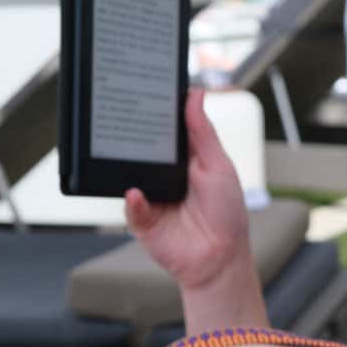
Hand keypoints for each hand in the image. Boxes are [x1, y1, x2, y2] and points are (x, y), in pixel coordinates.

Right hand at [125, 89, 251, 290]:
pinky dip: (133, 199)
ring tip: (120, 149)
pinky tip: (137, 193)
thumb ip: (203, 133)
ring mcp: (150, 195)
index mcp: (184, 159)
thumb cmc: (227, 213)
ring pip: (130, 173)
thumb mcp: (218, 166)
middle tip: (122, 112)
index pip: (164, 129)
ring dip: (126, 163)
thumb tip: (195, 94)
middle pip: (142, 148)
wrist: (221, 258)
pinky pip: (131, 205)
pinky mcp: (142, 219)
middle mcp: (163, 174)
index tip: (146, 87)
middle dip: (132, 133)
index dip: (156, 111)